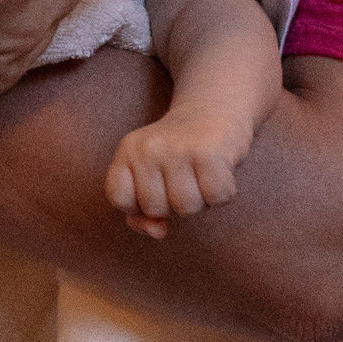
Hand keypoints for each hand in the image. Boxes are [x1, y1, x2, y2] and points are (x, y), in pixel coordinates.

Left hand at [106, 108, 254, 238]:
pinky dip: (223, 193)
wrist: (214, 109)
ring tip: (200, 174)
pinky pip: (217, 198)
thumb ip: (142, 212)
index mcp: (128, 150)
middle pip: (155, 209)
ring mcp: (178, 149)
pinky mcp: (209, 153)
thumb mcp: (150, 175)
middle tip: (184, 176)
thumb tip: (157, 232)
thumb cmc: (180, 153)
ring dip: (201, 200)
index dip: (138, 204)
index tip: (154, 185)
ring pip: (187, 208)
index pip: (119, 199)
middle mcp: (148, 148)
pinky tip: (219, 171)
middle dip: (174, 203)